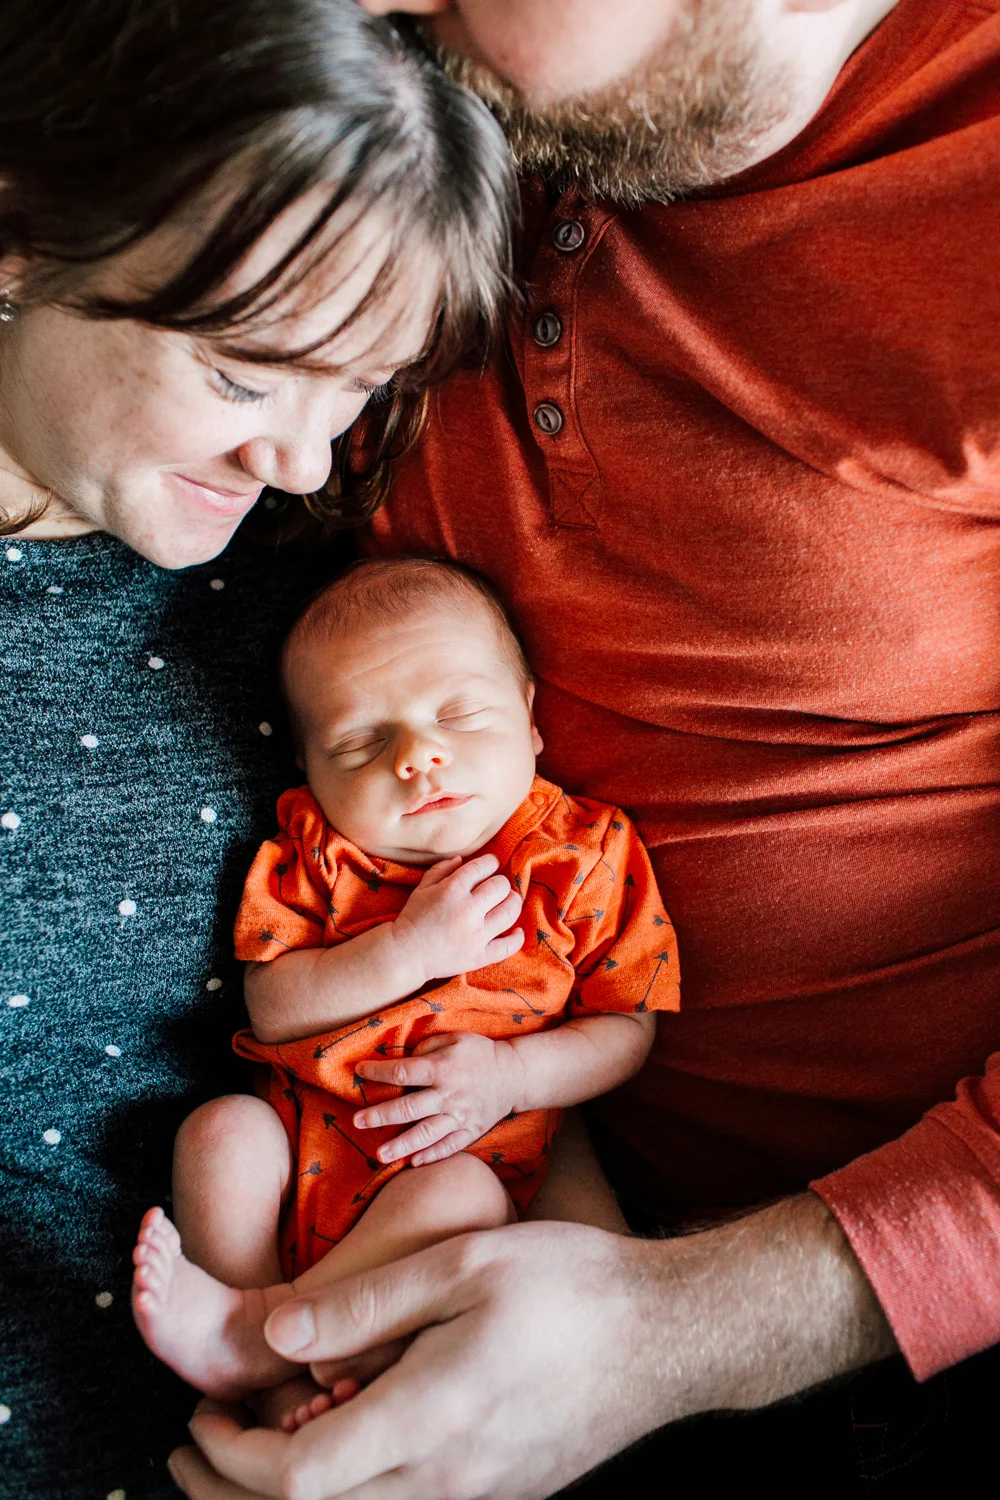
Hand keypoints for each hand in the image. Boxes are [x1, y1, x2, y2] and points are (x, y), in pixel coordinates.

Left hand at [169, 1197, 895, 1499]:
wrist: (668, 1333)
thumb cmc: (567, 1284)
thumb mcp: (460, 1265)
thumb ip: (363, 1305)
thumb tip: (274, 1336)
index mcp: (430, 1420)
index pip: (297, 1476)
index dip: (230, 1459)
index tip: (198, 1419)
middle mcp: (450, 1480)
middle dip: (237, 1488)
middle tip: (193, 1447)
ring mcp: (483, 1495)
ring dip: (292, 1493)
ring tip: (251, 1445)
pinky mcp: (506, 1492)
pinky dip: (351, 1490)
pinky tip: (342, 1439)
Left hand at [353, 1031, 521, 1164]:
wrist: (515, 1074)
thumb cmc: (479, 1053)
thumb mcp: (454, 1039)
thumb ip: (426, 1048)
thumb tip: (405, 1062)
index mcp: (442, 1068)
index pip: (403, 1072)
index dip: (378, 1072)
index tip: (359, 1072)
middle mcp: (448, 1095)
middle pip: (409, 1108)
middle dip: (380, 1115)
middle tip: (357, 1122)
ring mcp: (460, 1116)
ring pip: (427, 1134)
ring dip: (402, 1145)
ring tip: (380, 1154)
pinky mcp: (471, 1131)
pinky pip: (449, 1147)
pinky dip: (432, 1156)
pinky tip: (413, 1163)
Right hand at [391, 853, 523, 983]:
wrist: (406, 954)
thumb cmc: (413, 918)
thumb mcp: (422, 888)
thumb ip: (442, 869)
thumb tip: (462, 858)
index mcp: (452, 890)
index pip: (482, 867)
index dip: (491, 862)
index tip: (491, 865)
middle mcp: (467, 910)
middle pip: (501, 887)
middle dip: (501, 883)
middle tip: (497, 886)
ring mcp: (476, 935)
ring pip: (510, 912)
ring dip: (513, 903)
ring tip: (508, 902)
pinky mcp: (480, 956)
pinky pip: (508, 946)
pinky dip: (517, 938)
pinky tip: (517, 931)